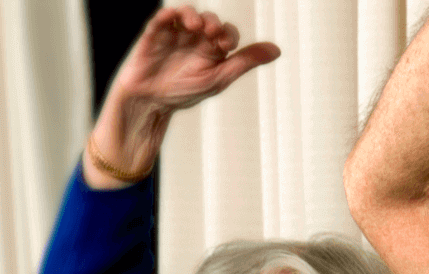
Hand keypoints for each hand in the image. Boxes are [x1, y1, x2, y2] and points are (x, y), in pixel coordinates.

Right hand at [113, 5, 279, 114]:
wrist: (151, 104)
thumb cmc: (183, 92)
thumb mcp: (219, 78)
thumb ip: (246, 62)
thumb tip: (277, 50)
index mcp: (210, 51)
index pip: (226, 33)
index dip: (228, 34)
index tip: (225, 46)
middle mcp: (194, 39)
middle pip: (209, 20)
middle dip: (213, 24)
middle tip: (213, 33)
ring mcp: (174, 34)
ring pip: (187, 14)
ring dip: (194, 16)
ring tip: (197, 27)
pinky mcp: (154, 34)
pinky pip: (162, 18)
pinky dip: (169, 15)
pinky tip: (175, 18)